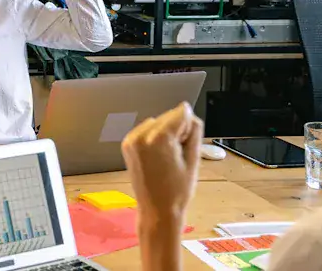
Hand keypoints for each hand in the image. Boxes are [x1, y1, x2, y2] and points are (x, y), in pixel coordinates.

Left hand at [121, 102, 203, 228]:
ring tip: (168, 158)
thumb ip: (193, 130)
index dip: (189, 129)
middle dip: (177, 130)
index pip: (181, 113)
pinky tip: (158, 157)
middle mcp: (141, 135)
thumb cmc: (177, 190)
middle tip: (178, 155)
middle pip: (168, 116)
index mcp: (159, 138)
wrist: (157, 210)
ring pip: (157, 122)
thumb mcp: (194, 158)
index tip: (187, 145)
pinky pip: (145, 130)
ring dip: (164, 133)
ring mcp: (131, 139)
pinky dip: (154, 138)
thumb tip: (187, 111)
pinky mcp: (127, 144)